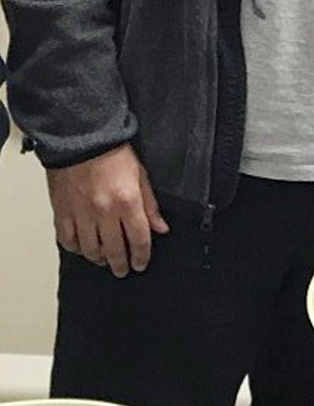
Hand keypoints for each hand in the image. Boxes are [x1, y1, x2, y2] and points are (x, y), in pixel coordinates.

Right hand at [46, 143, 169, 276]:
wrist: (79, 135)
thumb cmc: (111, 152)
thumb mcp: (141, 176)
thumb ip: (151, 206)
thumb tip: (160, 228)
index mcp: (127, 202)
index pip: (139, 241)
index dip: (141, 257)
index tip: (141, 264)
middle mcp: (104, 211)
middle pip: (114, 250)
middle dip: (121, 265)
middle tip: (122, 269)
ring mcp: (81, 212)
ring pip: (90, 249)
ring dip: (99, 259)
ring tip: (104, 260)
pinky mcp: (62, 209)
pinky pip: (66, 238)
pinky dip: (75, 247)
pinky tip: (82, 248)